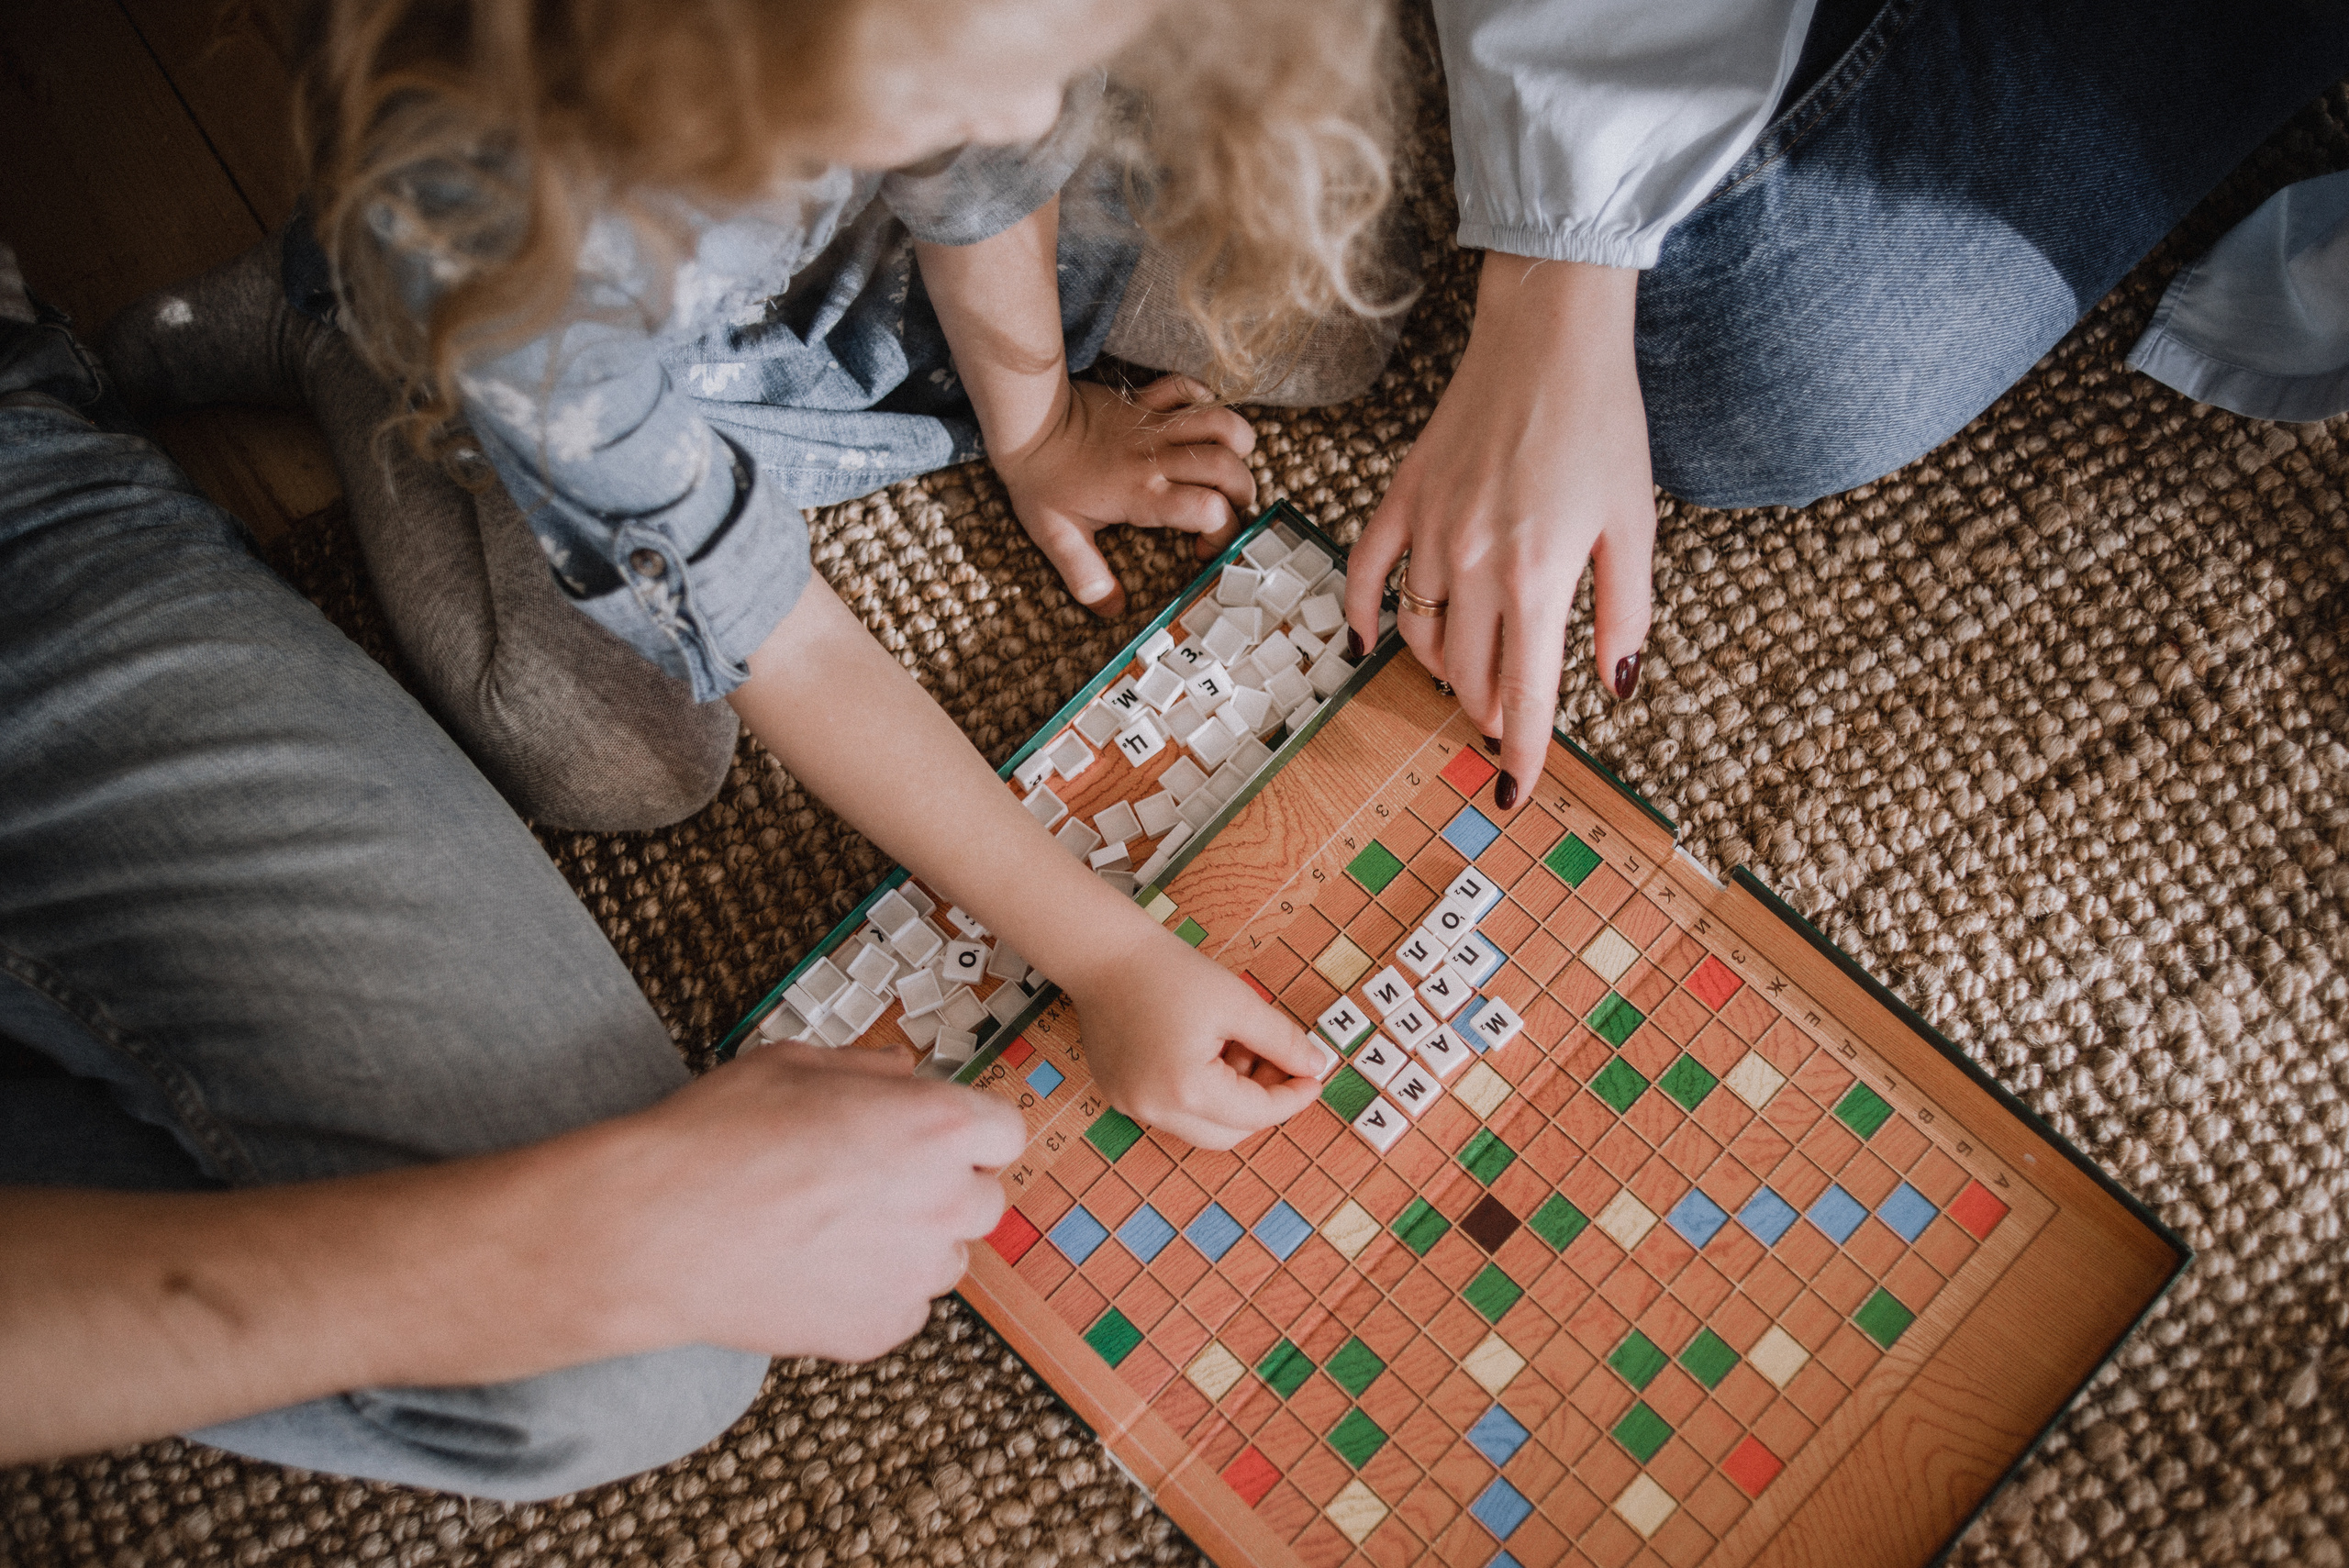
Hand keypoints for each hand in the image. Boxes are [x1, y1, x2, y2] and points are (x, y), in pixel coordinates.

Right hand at [580, 1045, 1023, 1362]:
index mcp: (935, 1125)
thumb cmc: (716, 1138)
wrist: (655, 1230)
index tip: (941, 1137)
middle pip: (985, 1198)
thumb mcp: (796, 1064)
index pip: (1005, 1131)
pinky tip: (820, 1270)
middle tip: (878, 1183)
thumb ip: (871, 1070)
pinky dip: (876, 1293)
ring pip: (946, 1259)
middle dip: (944, 1189)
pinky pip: (905, 1307)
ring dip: (912, 1244)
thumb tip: (904, 1076)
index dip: (969, 1132)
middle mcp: (943, 1200)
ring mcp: (916, 1273)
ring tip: (837, 1229)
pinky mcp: (883, 1329)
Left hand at [995, 375, 1257, 616]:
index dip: (1221, 533)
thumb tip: (1112, 610)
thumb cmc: (1040, 480)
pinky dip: (1204, 400)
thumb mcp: (1057, 538)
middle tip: (1225, 508)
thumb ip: (1087, 577)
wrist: (1026, 422)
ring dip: (1237, 444)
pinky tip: (1198, 422)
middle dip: (1241, 492)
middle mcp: (1158, 458)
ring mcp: (1155, 425)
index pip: (1210, 510)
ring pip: (1222, 422)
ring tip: (1226, 465)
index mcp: (1143, 494)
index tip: (1202, 547)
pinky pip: (1188, 389)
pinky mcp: (1146, 401)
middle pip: (1229, 468)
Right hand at [1066, 928, 1330, 1150]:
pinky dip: (1198, 1092)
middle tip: (1279, 1064)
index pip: (1256, 1114)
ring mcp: (1131, 1105)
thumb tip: (1313, 1067)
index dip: (1292, 1098)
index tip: (1313, 1078)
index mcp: (1186, 1089)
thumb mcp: (1239, 1002)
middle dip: (1261, 1104)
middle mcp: (1154, 1109)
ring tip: (1234, 1046)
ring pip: (1199, 1125)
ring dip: (1229, 1098)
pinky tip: (1205, 1050)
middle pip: (1227, 1134)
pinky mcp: (1119, 1094)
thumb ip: (1282, 1041)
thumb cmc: (1169, 971)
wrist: (1104, 953)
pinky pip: (1171, 1109)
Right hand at [1344, 253, 1655, 807]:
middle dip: (1487, 712)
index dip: (1521, 752)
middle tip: (1504, 721)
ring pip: (1421, 637)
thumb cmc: (1602, 423)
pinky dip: (1361, 618)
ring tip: (1467, 680)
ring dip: (1444, 673)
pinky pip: (1365, 575)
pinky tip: (1368, 644)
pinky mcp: (1402, 498)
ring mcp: (1430, 532)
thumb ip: (1626, 614)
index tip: (1513, 792)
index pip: (1524, 692)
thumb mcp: (1634, 524)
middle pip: (1469, 675)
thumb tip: (1617, 687)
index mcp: (1540, 575)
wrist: (1549, 334)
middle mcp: (1475, 563)